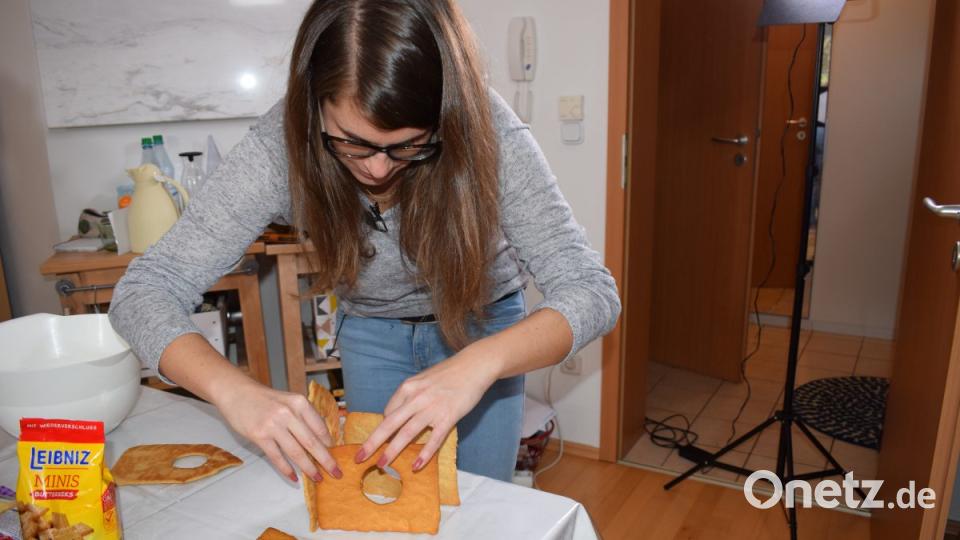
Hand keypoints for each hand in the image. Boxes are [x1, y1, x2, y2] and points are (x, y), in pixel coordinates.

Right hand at [212, 380, 342, 482]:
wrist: (237, 392)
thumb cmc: (265, 399)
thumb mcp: (288, 401)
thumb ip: (303, 417)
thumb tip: (321, 439)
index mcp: (299, 403)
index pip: (320, 427)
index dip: (329, 444)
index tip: (336, 455)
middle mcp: (288, 413)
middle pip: (312, 442)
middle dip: (326, 460)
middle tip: (336, 472)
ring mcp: (273, 425)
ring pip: (296, 452)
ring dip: (309, 468)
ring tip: (318, 478)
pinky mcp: (259, 436)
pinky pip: (277, 457)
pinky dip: (286, 469)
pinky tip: (294, 478)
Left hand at [355, 342, 501, 470]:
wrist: (474, 365)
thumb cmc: (449, 373)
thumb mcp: (423, 379)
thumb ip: (412, 395)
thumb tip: (401, 413)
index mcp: (408, 387)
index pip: (389, 412)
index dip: (384, 428)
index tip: (384, 439)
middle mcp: (416, 398)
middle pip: (389, 424)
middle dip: (372, 442)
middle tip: (359, 457)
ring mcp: (432, 408)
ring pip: (407, 434)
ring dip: (392, 451)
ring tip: (381, 465)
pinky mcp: (448, 417)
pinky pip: (433, 440)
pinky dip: (424, 454)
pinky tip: (416, 466)